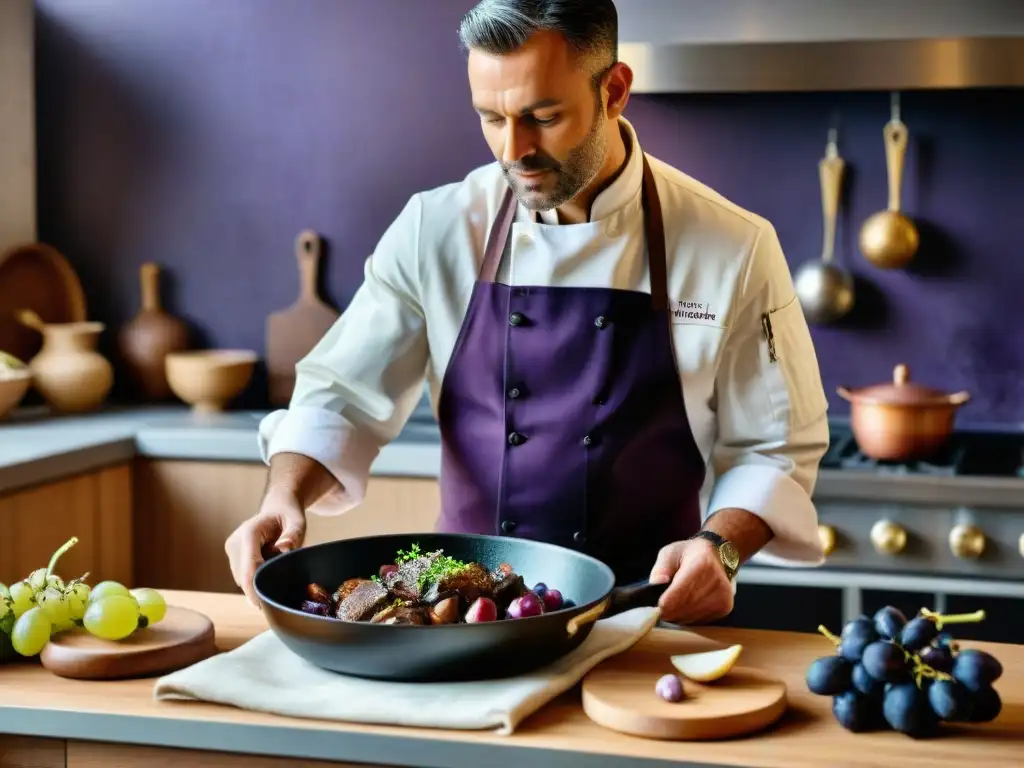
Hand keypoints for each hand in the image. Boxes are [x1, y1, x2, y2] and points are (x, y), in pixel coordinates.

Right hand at [225, 490, 306, 608]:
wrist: (277, 508)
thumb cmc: (289, 516)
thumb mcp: (297, 522)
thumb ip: (293, 535)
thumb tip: (284, 548)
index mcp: (249, 533)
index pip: (248, 568)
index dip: (255, 589)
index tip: (264, 605)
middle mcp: (235, 541)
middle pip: (243, 577)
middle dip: (259, 588)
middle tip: (279, 594)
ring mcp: (231, 549)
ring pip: (242, 579)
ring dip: (258, 582)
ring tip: (276, 572)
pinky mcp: (232, 556)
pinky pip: (242, 575)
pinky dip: (255, 578)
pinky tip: (269, 570)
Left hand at [648, 538, 733, 624]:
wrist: (718, 556)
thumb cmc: (690, 554)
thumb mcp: (671, 553)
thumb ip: (661, 568)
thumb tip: (655, 584)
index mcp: (702, 564)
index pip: (680, 592)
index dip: (664, 603)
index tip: (655, 607)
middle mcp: (716, 582)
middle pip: (684, 607)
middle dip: (668, 610)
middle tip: (659, 606)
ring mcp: (722, 597)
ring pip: (690, 617)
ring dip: (677, 615)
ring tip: (672, 604)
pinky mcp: (725, 608)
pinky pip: (698, 621)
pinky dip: (687, 616)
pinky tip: (685, 606)